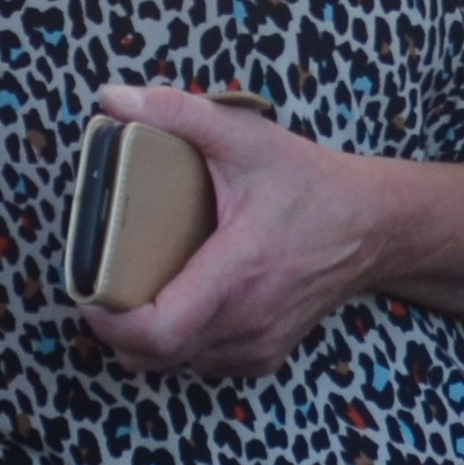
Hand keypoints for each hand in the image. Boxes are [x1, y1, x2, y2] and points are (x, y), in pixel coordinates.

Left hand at [81, 85, 393, 375]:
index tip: (88, 293)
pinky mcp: (266, 354)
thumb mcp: (244, 137)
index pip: (159, 332)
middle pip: (156, 359)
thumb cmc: (311, 183)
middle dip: (116, 332)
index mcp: (239, 271)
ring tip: (133, 294)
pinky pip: (204, 365)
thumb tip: (112, 97)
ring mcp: (259, 344)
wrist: (376, 225)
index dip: (109, 323)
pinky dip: (181, 346)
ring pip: (177, 367)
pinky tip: (178, 305)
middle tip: (101, 289)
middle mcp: (249, 320)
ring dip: (147, 340)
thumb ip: (176, 112)